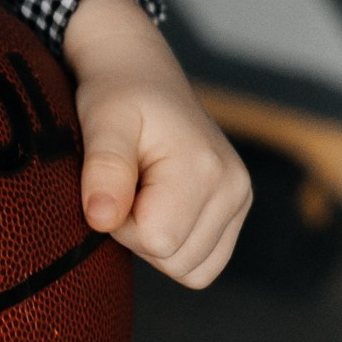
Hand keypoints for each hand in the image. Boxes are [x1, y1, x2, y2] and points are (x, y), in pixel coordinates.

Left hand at [61, 0, 252, 286]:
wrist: (141, 73)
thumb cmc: (117, 94)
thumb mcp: (101, 121)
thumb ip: (104, 169)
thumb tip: (101, 220)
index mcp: (206, 168)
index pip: (157, 241)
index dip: (120, 223)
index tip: (111, 184)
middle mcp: (235, 188)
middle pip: (176, 261)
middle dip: (136, 233)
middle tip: (124, 185)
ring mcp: (240, 201)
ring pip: (191, 269)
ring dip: (154, 240)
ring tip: (141, 191)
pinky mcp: (235, 209)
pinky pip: (203, 262)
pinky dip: (174, 245)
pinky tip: (157, 204)